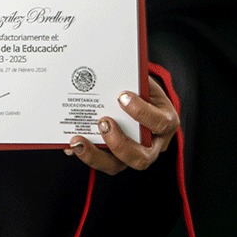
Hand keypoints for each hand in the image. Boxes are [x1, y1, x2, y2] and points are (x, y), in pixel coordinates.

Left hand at [64, 76, 178, 174]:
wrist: (142, 99)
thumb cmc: (143, 89)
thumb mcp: (144, 82)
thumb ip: (133, 79)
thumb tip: (110, 71)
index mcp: (165, 122)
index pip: (160, 123)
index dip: (142, 112)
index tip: (121, 96)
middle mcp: (153, 145)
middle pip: (141, 158)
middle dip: (118, 143)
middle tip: (103, 122)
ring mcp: (134, 155)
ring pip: (116, 166)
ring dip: (95, 155)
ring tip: (77, 141)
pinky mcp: (116, 159)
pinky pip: (100, 161)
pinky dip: (85, 153)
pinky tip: (71, 145)